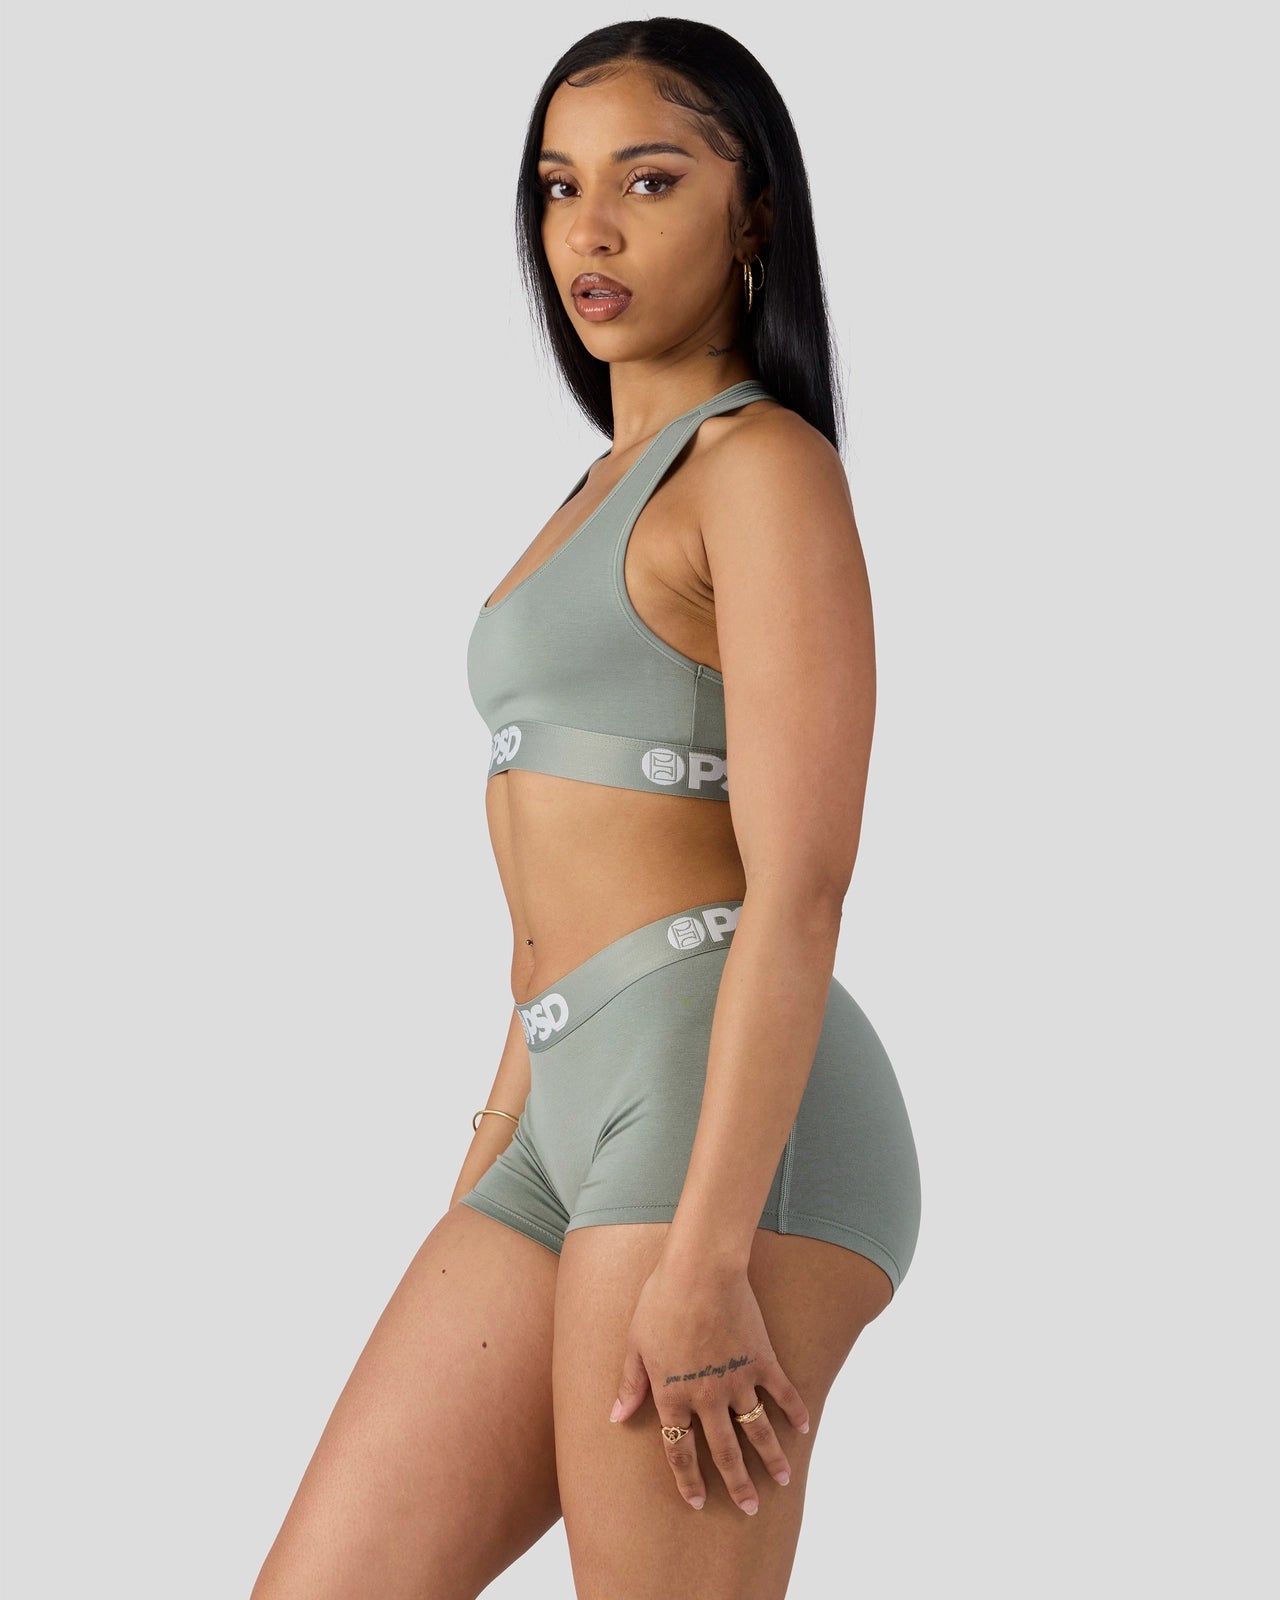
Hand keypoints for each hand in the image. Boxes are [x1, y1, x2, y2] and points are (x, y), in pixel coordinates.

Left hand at [608, 1255, 809, 1513]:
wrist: (700, 1271)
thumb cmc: (660, 1301)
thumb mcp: (635, 1343)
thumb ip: (630, 1383)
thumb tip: (616, 1416)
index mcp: (673, 1396)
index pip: (680, 1450)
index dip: (687, 1479)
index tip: (696, 1501)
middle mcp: (707, 1397)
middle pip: (724, 1452)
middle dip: (737, 1484)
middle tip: (749, 1507)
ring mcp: (738, 1380)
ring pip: (757, 1430)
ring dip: (772, 1458)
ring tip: (783, 1480)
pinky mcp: (762, 1360)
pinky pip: (783, 1392)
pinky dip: (794, 1411)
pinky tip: (802, 1428)